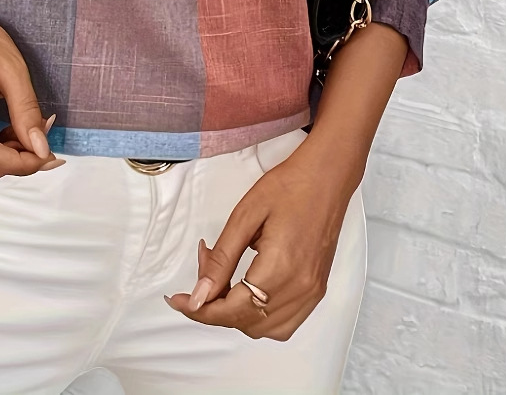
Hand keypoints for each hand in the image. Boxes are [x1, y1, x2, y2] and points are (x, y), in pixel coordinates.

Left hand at [163, 134, 360, 340]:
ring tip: (223, 281)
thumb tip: (199, 295)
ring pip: (264, 329)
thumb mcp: (245, 216)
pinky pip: (284, 324)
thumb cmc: (288, 187)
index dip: (200, 309)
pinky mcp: (317, 290)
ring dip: (236, 314)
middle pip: (246, 322)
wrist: (326, 177)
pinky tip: (248, 293)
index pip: (232, 309)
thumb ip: (221, 260)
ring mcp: (311, 292)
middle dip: (214, 306)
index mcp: (280, 268)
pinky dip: (260, 318)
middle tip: (202, 274)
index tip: (179, 300)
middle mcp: (299, 288)